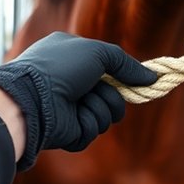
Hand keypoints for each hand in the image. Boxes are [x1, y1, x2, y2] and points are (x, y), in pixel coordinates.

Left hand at [0, 33, 156, 169]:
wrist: (31, 98)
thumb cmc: (59, 68)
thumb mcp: (97, 52)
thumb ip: (126, 64)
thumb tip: (153, 77)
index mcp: (74, 59)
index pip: (109, 70)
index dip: (125, 77)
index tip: (144, 81)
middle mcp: (73, 83)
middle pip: (114, 95)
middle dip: (111, 95)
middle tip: (96, 90)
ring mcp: (71, 108)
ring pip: (107, 115)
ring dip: (99, 107)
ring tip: (80, 101)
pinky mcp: (69, 131)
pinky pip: (94, 131)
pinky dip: (87, 122)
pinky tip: (73, 116)